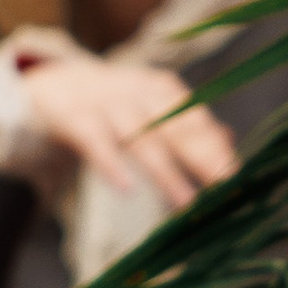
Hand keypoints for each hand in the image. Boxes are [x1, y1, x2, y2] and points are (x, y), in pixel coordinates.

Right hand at [16, 49, 239, 212]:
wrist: (50, 86)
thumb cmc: (113, 106)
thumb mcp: (151, 109)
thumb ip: (187, 126)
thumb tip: (229, 143)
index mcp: (162, 89)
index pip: (197, 121)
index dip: (217, 150)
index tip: (237, 179)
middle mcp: (138, 91)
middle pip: (176, 127)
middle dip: (202, 158)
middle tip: (224, 188)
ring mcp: (104, 102)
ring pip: (140, 137)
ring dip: (165, 171)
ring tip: (186, 202)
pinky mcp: (73, 116)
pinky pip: (94, 141)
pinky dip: (110, 163)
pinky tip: (126, 188)